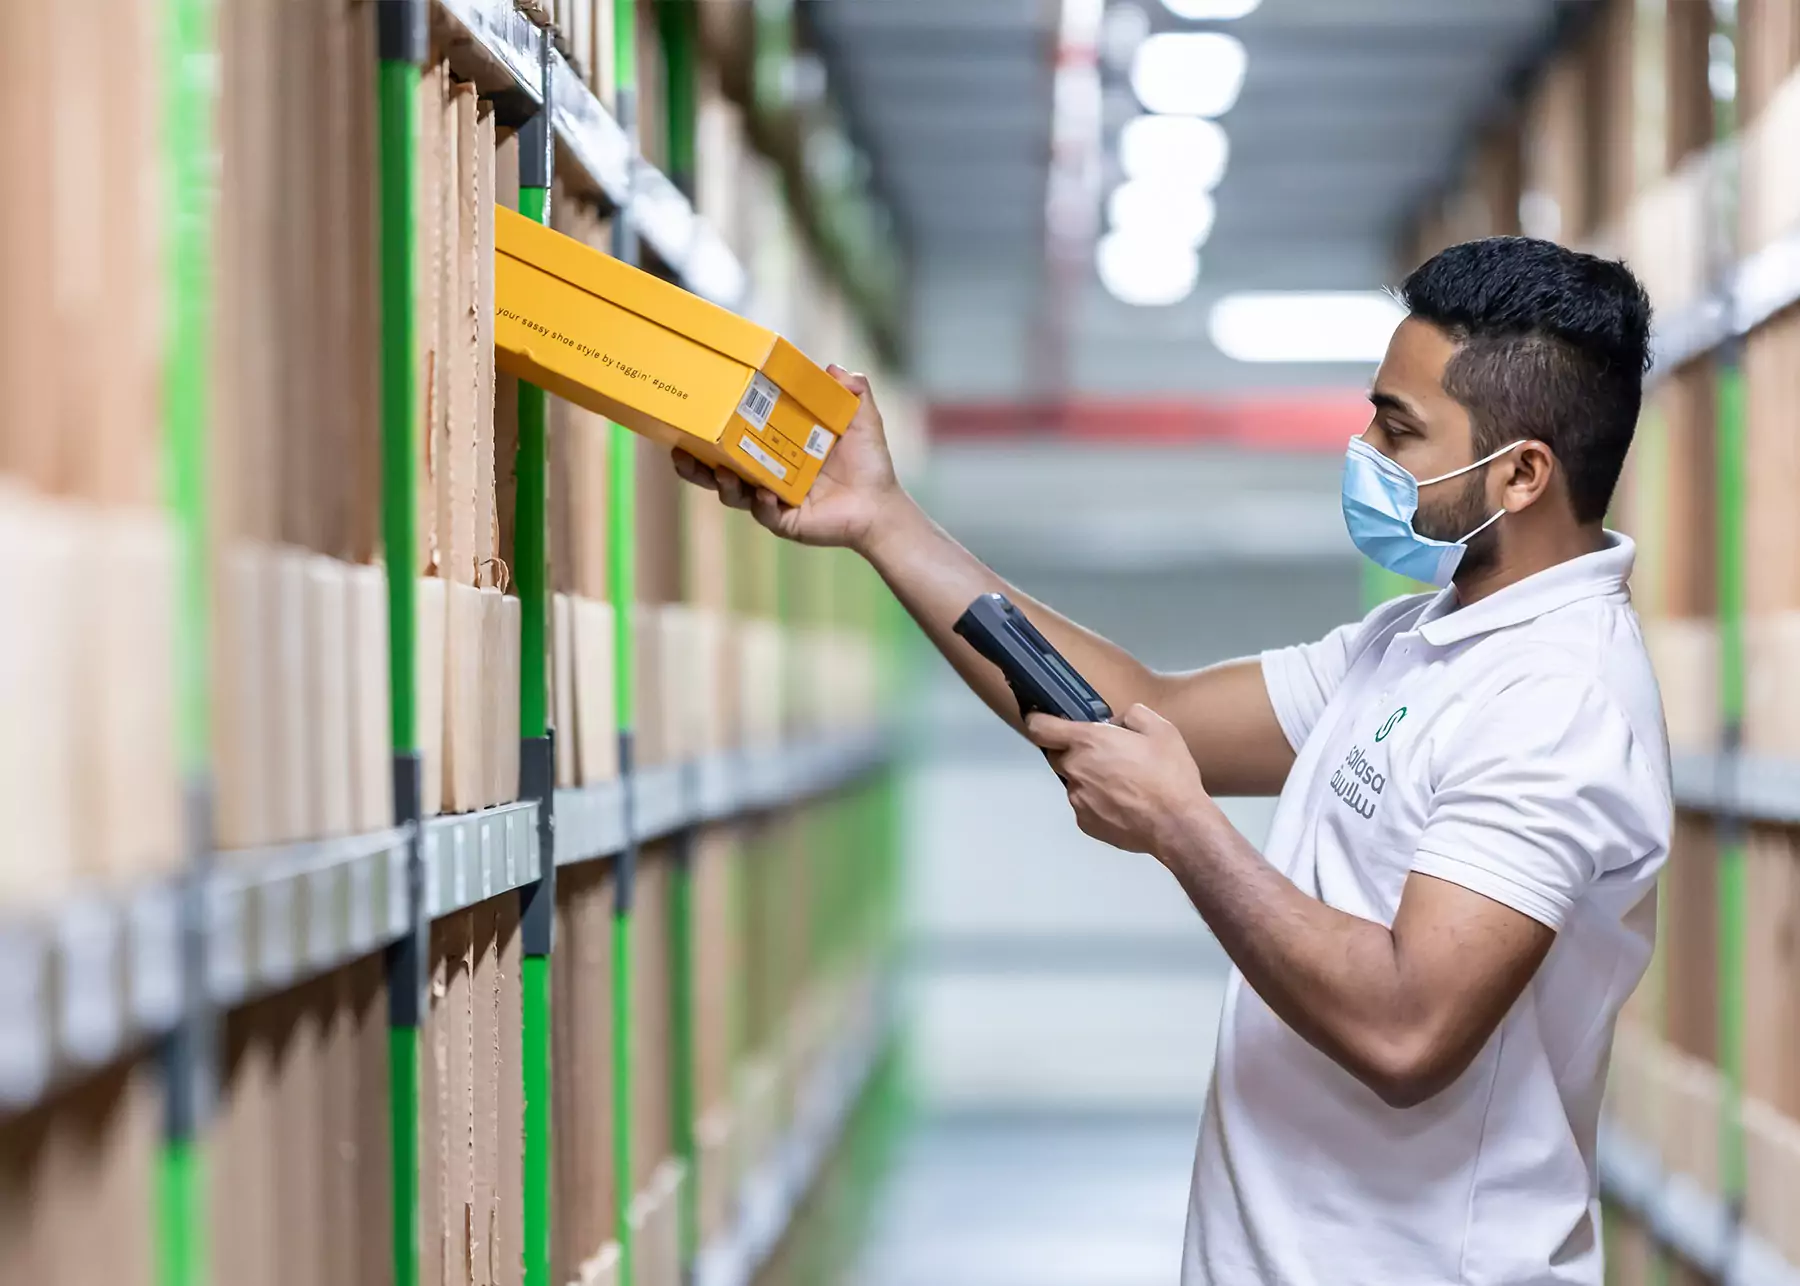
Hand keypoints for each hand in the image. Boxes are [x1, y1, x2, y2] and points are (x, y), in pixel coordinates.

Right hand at [671, 365, 903, 552]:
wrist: (881, 506)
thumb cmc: (868, 464)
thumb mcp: (861, 420)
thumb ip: (853, 393)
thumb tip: (834, 367)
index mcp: (775, 447)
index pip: (735, 436)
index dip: (710, 431)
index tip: (691, 418)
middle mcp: (766, 474)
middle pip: (717, 470)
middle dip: (694, 464)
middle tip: (680, 452)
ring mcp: (771, 499)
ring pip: (733, 495)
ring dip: (723, 483)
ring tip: (722, 472)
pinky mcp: (784, 521)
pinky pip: (764, 513)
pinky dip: (761, 504)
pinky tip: (765, 494)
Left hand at [1025, 704, 1212, 853]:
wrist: (1177, 824)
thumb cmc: (1169, 777)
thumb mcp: (1160, 729)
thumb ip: (1132, 715)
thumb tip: (1118, 722)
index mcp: (1088, 741)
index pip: (1040, 727)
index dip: (1038, 720)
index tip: (1040, 719)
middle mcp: (1075, 769)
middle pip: (1058, 755)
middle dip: (1075, 752)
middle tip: (1107, 755)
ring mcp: (1077, 798)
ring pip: (1074, 781)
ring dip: (1090, 778)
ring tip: (1124, 783)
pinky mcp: (1085, 822)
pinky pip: (1084, 805)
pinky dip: (1098, 802)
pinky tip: (1124, 802)